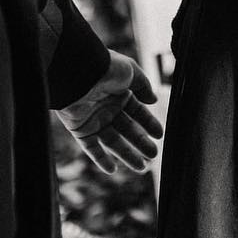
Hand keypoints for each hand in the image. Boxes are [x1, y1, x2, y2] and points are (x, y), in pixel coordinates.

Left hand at [56, 50, 163, 173]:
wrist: (78, 72)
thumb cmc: (106, 68)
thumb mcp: (132, 73)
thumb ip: (144, 86)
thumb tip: (153, 100)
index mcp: (121, 93)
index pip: (138, 112)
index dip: (149, 124)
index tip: (160, 135)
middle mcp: (108, 108)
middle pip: (127, 129)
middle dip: (141, 142)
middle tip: (153, 155)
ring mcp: (94, 119)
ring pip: (113, 141)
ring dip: (127, 154)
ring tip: (141, 167)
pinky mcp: (80, 129)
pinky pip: (91, 147)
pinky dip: (100, 159)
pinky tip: (112, 170)